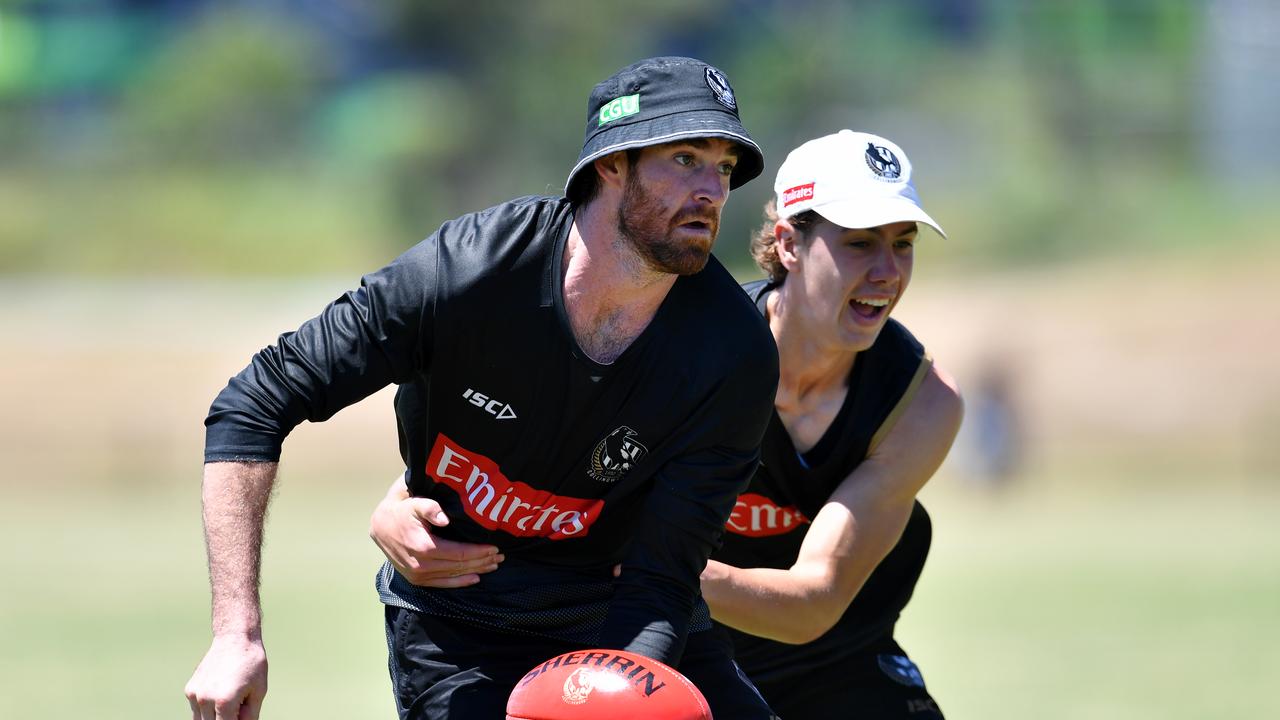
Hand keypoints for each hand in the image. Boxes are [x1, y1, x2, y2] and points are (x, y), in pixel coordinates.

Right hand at [185, 634, 266, 719]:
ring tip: (230, 702)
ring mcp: (195, 695)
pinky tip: (221, 694)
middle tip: (237, 709)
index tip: (239, 717)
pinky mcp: (190, 690)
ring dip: (214, 717)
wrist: (235, 638)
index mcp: (224, 702)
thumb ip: (250, 716)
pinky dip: (207, 710)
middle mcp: (205, 700)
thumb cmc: (251, 663)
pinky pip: (197, 710)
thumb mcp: (258, 691)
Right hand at [370, 474, 502, 587]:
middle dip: (482, 561)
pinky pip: (442, 584)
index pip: (459, 553)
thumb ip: (431, 508)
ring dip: (476, 571)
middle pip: (460, 565)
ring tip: (493, 565)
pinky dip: (460, 582)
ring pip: (454, 575)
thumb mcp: (415, 503)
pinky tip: (475, 578)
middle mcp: (421, 565)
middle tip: (501, 556)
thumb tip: (445, 518)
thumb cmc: (402, 511)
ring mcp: (418, 575)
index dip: (479, 551)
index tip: (495, 547)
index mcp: (424, 547)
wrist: (380, 527)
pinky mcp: (416, 580)